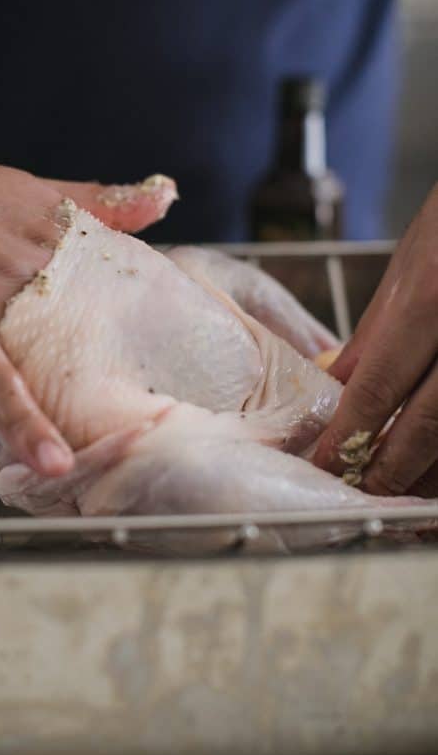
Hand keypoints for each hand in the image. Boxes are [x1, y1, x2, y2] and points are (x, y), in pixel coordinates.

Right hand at [0, 137, 175, 476]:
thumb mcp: (17, 187)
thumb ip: (92, 201)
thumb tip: (166, 198)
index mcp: (47, 225)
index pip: (117, 276)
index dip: (150, 319)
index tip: (188, 353)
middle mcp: (21, 259)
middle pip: (90, 321)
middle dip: (125, 366)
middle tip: (162, 411)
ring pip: (48, 356)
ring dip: (83, 402)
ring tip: (123, 447)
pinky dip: (25, 421)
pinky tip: (53, 458)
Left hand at [313, 183, 437, 496]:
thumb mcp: (412, 263)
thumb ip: (377, 329)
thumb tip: (339, 380)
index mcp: (433, 298)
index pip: (381, 384)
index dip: (351, 431)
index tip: (327, 461)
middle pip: (429, 424)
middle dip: (391, 468)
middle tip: (360, 491)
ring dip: (433, 471)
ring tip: (400, 489)